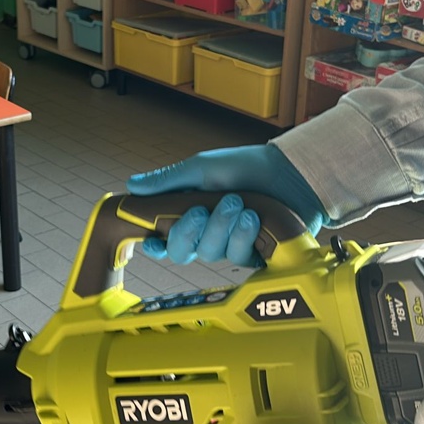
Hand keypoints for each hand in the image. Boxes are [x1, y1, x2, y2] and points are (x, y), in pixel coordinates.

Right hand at [126, 144, 326, 266]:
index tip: (153, 240)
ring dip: (222, 226)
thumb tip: (132, 185)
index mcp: (190, 215)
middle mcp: (207, 234)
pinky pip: (238, 256)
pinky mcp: (253, 253)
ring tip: (239, 203)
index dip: (156, 245)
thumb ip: (168, 180)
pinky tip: (252, 217)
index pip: (164, 241)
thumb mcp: (202, 168)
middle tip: (203, 209)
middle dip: (191, 230)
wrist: (290, 173)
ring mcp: (229, 245)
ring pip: (210, 252)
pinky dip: (243, 235)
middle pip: (182, 251)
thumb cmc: (246, 167)